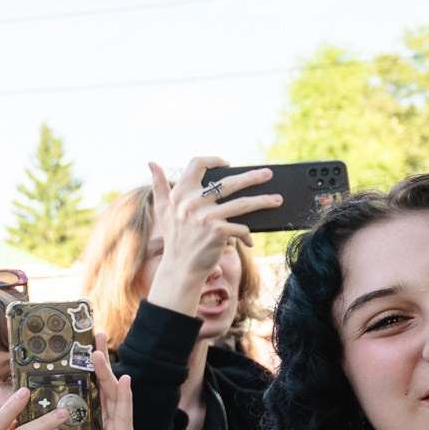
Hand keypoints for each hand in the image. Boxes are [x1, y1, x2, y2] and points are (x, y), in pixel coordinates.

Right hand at [145, 157, 275, 318]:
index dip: (213, 160)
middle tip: (268, 173)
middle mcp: (193, 202)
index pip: (197, 164)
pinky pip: (241, 228)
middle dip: (252, 177)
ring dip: (264, 201)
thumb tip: (151, 162)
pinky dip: (247, 236)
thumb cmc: (175, 238)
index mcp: (180, 193)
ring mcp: (206, 217)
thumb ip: (158, 185)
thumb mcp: (162, 210)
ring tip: (278, 199)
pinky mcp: (218, 232)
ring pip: (243, 204)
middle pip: (229, 182)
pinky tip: (250, 241)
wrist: (180, 269)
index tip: (226, 163)